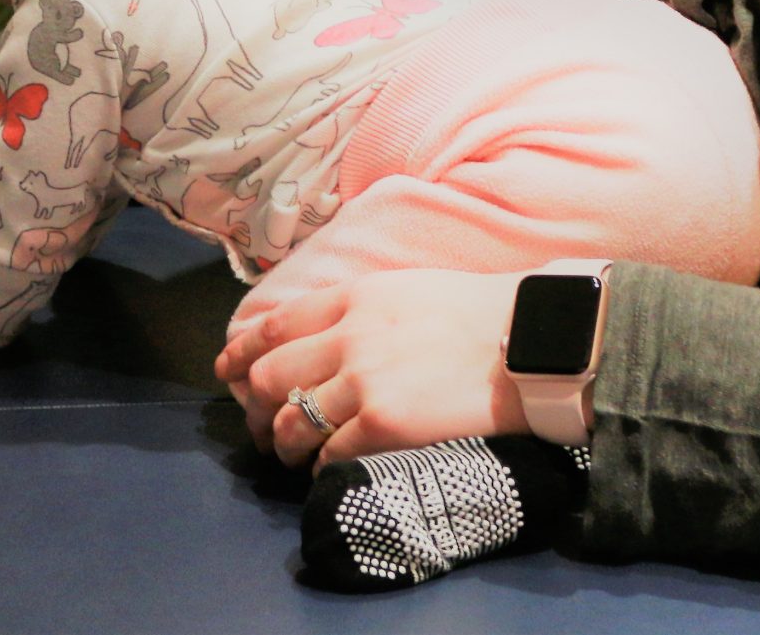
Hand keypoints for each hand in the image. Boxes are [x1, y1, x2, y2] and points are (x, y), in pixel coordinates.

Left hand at [213, 269, 528, 470]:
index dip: (240, 352)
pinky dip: (321, 466)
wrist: (531, 341)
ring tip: (291, 455)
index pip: (272, 325)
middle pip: (269, 375)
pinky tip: (327, 470)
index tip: (228, 370)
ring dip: (283, 444)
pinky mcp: (383, 423)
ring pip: (290, 421)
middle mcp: (347, 337)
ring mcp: (362, 381)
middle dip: (254, 406)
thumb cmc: (479, 316)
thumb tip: (324, 331)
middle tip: (259, 427)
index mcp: (352, 298)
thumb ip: (358, 308)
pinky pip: (328, 453)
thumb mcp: (406, 289)